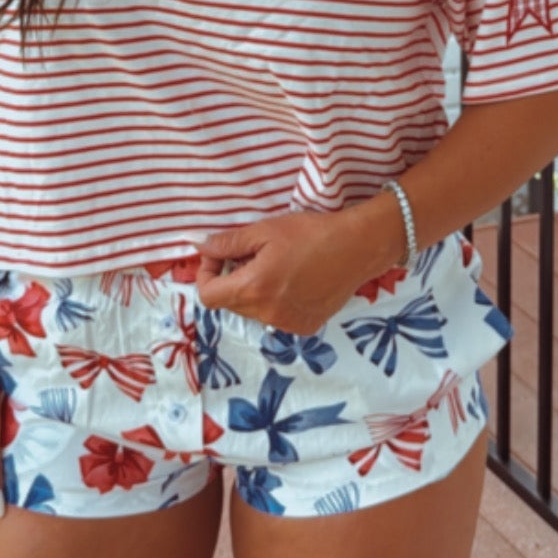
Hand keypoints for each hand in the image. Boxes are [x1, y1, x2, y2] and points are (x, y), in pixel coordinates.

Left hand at [195, 199, 402, 334]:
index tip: (220, 257)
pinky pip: (275, 317)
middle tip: (252, 255)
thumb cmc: (311, 233)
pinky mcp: (305, 327)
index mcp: (254, 288)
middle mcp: (268, 314)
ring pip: (253, 312)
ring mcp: (288, 324)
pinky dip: (275, 302)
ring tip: (276, 267)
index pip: (208, 296)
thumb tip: (200, 247)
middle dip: (232, 280)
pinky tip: (294, 281)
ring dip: (254, 292)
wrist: (358, 247)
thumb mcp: (265, 230)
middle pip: (230, 304)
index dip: (207, 274)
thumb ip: (228, 243)